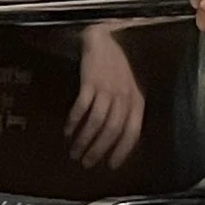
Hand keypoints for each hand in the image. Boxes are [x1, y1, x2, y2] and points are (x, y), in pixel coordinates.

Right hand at [65, 22, 144, 167]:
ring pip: (96, 122)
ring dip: (84, 140)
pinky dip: (74, 122)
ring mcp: (107, 89)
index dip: (121, 151)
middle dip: (98, 150)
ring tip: (74, 151)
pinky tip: (68, 131)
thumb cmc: (116, 66)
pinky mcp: (90, 82)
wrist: (103, 39)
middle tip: (86, 163)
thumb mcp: (128, 88)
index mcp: (136, 101)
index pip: (132, 132)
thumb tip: (118, 137)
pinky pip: (82, 108)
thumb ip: (126, 110)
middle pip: (112, 131)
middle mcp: (124, 97)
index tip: (110, 165)